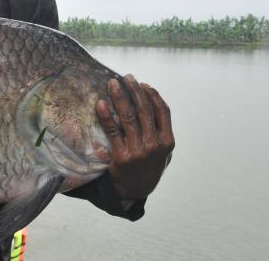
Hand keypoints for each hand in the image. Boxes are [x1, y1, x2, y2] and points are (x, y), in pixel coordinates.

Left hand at [96, 74, 174, 199]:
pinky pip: (112, 130)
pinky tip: (100, 103)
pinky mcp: (121, 156)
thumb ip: (160, 130)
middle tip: (126, 77)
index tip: (144, 84)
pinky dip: (106, 115)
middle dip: (134, 91)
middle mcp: (154, 145)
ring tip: (113, 84)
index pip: (163, 111)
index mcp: (167, 141)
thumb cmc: (148, 165)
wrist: (135, 191)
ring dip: (119, 97)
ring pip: (128, 117)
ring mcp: (138, 150)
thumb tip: (149, 101)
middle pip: (144, 110)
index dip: (153, 95)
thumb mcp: (162, 151)